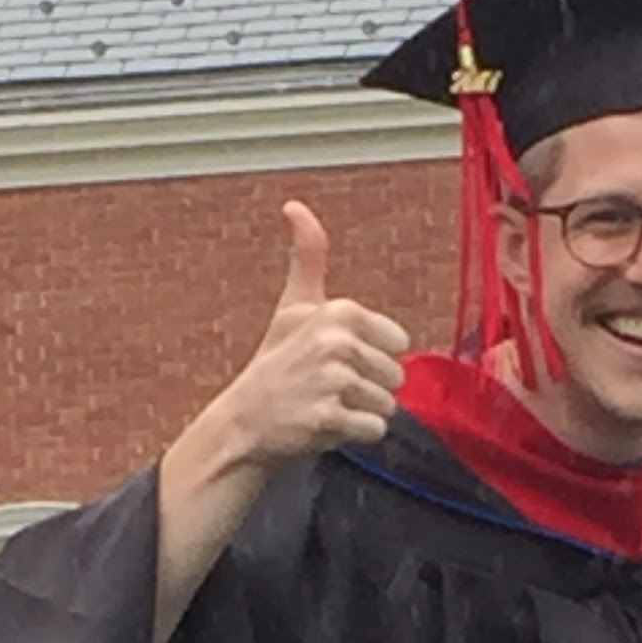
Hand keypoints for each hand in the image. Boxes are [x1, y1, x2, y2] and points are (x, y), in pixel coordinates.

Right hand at [209, 203, 409, 467]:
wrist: (243, 423)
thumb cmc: (275, 366)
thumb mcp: (293, 306)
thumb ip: (308, 257)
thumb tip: (296, 206)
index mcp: (339, 311)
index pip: (398, 343)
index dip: (372, 358)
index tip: (335, 361)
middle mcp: (337, 342)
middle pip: (396, 376)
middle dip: (368, 389)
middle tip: (328, 389)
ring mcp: (332, 381)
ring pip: (387, 406)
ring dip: (361, 413)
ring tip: (325, 406)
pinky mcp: (328, 418)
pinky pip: (373, 430)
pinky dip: (355, 435)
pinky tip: (325, 426)